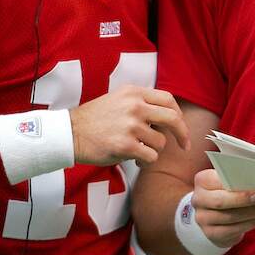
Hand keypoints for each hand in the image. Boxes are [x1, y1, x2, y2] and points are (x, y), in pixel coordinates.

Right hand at [69, 86, 189, 165]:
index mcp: (134, 93)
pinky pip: (151, 156)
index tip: (181, 126)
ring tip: (140, 152)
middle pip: (173, 119)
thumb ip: (141, 103)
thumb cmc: (95, 120)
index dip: (178, 114)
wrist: (70, 133)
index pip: (168, 100)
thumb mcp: (118, 100)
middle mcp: (135, 106)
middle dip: (182, 134)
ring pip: (161, 142)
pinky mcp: (126, 145)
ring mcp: (131, 126)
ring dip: (153, 150)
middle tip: (184, 145)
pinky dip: (147, 162)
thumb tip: (168, 116)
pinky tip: (137, 161)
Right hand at [191, 168, 254, 247]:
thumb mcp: (227, 181)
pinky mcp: (211, 233)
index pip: (218, 180)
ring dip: (251, 213)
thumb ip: (237, 179)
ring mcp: (202, 218)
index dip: (237, 183)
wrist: (214, 215)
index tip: (254, 186)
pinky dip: (249, 224)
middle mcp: (198, 199)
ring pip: (229, 217)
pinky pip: (232, 230)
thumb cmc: (225, 193)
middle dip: (243, 200)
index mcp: (202, 180)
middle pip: (221, 201)